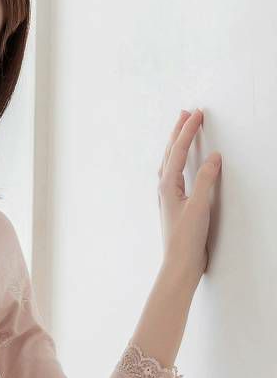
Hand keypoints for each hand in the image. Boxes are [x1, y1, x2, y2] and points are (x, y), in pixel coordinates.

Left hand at [158, 108, 221, 286]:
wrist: (179, 264)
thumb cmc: (186, 239)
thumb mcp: (199, 206)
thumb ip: (206, 180)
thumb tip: (213, 157)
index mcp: (168, 186)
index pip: (179, 151)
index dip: (188, 131)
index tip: (197, 113)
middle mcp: (164, 190)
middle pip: (170, 154)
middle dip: (178, 132)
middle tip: (186, 113)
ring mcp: (167, 198)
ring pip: (169, 164)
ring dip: (175, 145)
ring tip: (181, 131)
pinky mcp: (174, 206)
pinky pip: (173, 176)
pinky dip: (176, 163)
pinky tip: (179, 165)